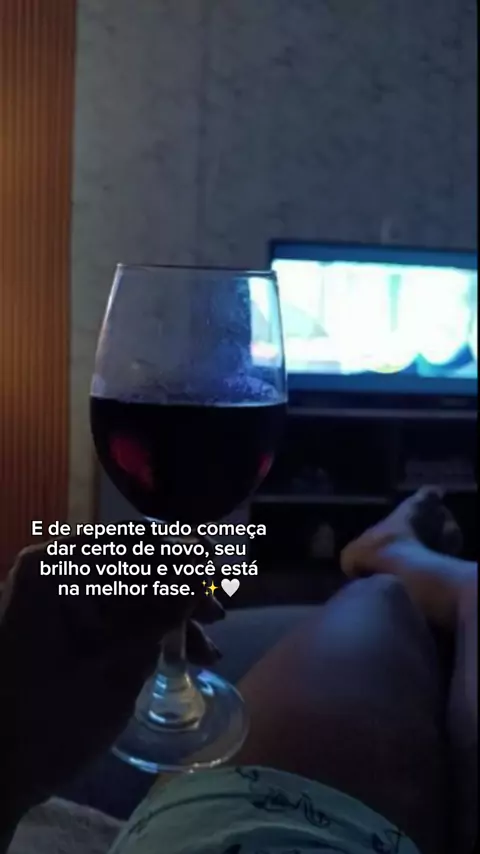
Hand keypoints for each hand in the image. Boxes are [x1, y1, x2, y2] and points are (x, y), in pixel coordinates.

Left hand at [0, 532, 222, 817]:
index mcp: (54, 569)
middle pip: (132, 564)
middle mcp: (54, 572)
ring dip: (171, 616)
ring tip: (210, 647)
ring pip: (131, 592)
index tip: (217, 572)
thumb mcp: (114, 671)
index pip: (130, 543)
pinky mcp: (65, 625)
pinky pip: (118, 616)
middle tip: (220, 613)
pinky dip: (150, 632)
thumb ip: (160, 621)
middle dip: (180, 591)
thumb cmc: (48, 722)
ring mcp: (58, 599)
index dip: (179, 555)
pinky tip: (188, 655)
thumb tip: (201, 582)